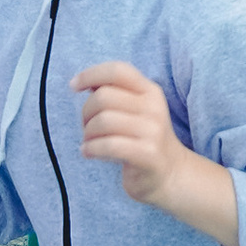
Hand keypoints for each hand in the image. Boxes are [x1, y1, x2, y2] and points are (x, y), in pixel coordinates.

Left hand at [72, 60, 193, 208]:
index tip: (74, 86)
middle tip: (86, 127)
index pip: (118, 71)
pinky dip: (91, 149)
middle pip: (104, 96)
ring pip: (103, 120)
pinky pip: (108, 145)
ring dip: (87, 133)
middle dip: (86, 112)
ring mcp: (152, 131)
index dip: (91, 74)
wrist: (171, 174)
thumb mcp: (136, 111)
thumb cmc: (143, 140)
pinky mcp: (147, 154)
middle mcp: (154, 107)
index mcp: (150, 91)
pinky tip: (88, 153)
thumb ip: (115, 94)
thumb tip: (87, 82)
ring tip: (88, 142)